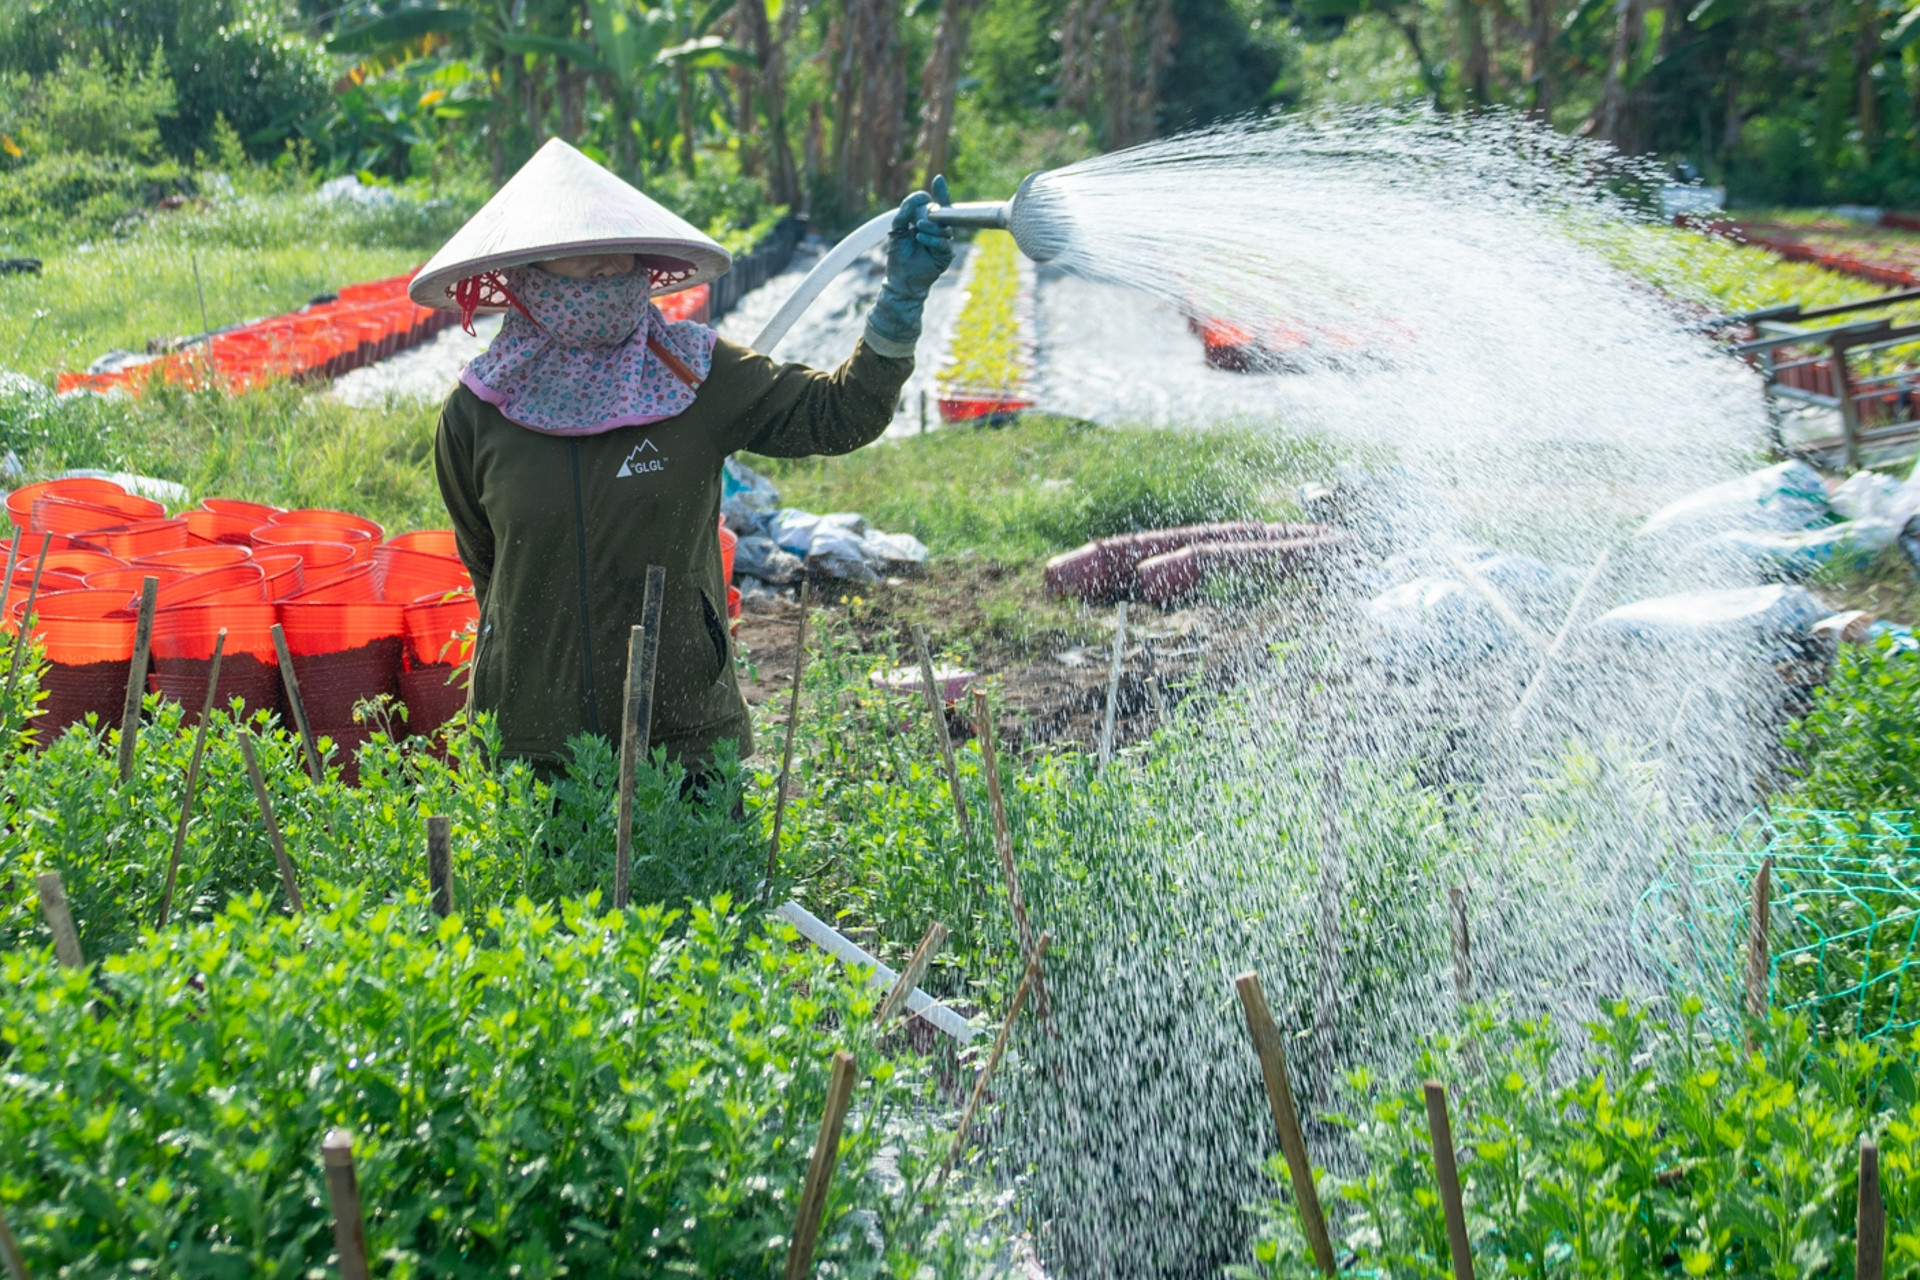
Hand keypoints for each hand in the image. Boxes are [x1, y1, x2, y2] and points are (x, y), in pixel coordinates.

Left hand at [864, 175, 955, 357]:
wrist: (901, 281)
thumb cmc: (899, 256)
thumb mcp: (897, 230)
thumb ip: (904, 213)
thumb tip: (918, 197)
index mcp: (928, 223)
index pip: (936, 205)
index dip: (940, 192)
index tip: (938, 179)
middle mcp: (938, 231)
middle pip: (944, 214)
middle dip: (934, 210)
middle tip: (924, 211)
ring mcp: (943, 243)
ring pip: (944, 228)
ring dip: (931, 225)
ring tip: (918, 227)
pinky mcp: (945, 256)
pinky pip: (943, 243)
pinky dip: (932, 239)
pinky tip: (920, 237)